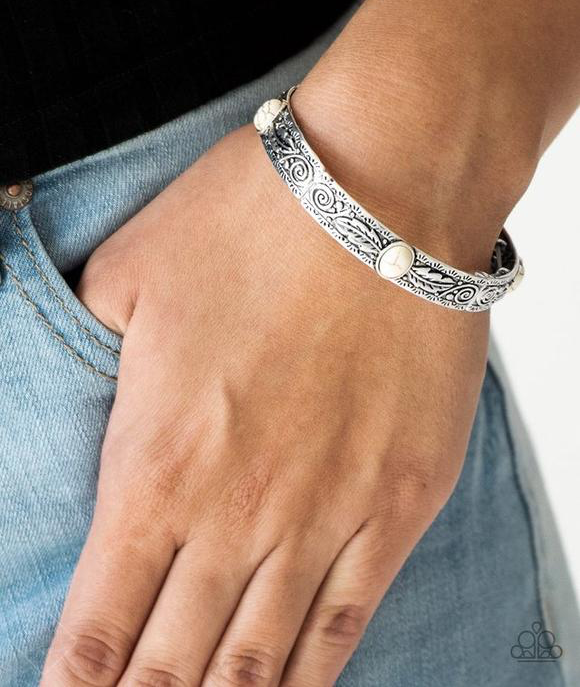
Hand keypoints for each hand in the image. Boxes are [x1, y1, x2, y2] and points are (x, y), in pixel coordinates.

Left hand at [40, 110, 491, 686]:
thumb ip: (86, 345)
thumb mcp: (127, 273)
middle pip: (173, 662)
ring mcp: (329, 514)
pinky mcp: (401, 501)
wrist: (383, 191)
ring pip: (259, 662)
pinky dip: (308, 677)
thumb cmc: (254, 220)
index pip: (97, 622)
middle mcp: (239, 512)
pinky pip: (346, 619)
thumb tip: (79, 376)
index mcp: (156, 462)